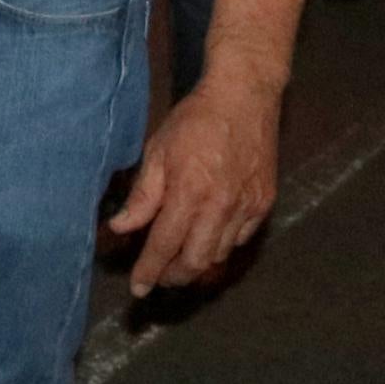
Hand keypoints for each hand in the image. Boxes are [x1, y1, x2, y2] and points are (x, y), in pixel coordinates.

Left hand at [108, 68, 279, 293]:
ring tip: (180, 261)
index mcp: (189, 192)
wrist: (244, 96)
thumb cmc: (194, 119)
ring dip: (197, 265)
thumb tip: (121, 227)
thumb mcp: (158, 150)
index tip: (137, 288)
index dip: (149, 271)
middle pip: (196, 262)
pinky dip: (221, 246)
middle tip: (159, 277)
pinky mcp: (264, 203)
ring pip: (220, 255)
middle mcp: (220, 207)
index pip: (164, 246)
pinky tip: (208, 238)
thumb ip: (143, 195)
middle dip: (174, 276)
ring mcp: (246, 207)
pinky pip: (240, 239)